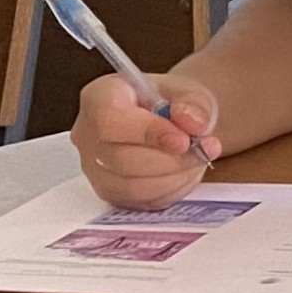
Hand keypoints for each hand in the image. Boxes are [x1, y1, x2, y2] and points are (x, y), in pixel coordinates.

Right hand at [72, 69, 222, 209]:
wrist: (172, 121)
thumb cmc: (172, 102)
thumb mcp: (188, 89)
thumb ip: (192, 103)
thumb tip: (192, 123)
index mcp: (99, 98)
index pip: (110, 120)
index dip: (147, 133)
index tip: (183, 139)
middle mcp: (88, 136)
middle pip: (120, 159)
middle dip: (170, 160)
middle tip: (203, 150)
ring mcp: (94, 169)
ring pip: (130, 186)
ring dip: (174, 177)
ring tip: (199, 159)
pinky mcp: (111, 194)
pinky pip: (140, 202)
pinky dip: (171, 190)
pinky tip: (187, 172)